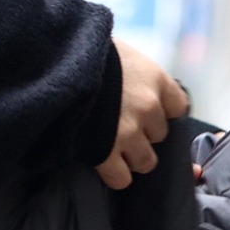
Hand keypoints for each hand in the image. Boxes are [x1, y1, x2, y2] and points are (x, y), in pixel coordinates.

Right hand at [94, 39, 189, 190]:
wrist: (52, 62)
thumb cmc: (82, 52)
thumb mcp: (116, 51)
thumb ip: (132, 70)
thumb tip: (130, 79)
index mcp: (154, 79)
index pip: (178, 106)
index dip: (161, 110)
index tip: (146, 108)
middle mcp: (148, 108)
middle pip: (159, 135)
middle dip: (142, 132)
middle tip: (120, 122)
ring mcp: (128, 133)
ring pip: (145, 161)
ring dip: (131, 156)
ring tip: (111, 146)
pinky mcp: (105, 153)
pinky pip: (121, 179)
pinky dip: (114, 175)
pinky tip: (102, 163)